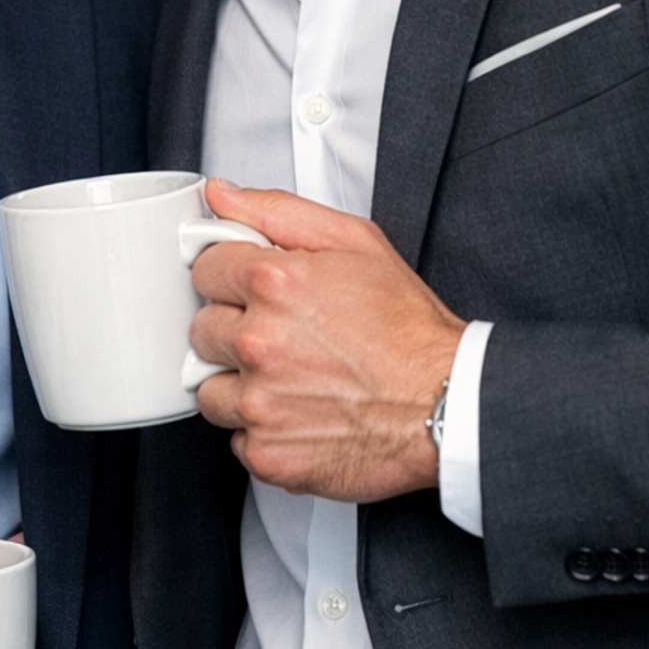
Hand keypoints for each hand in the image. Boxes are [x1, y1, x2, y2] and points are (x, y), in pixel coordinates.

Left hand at [188, 179, 464, 502]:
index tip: (256, 291)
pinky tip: (300, 412)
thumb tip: (221, 195)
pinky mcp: (268, 453)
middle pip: (202, 329)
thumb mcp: (356, 242)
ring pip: (209, 388)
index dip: (233, 277)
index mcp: (274, 284)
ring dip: (240, 384)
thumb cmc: (408, 329)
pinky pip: (236, 438)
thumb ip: (278, 212)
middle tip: (285, 335)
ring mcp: (259, 403)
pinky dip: (262, 429)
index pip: (205, 269)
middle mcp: (259, 343)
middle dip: (236, 329)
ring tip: (291, 378)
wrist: (447, 404)